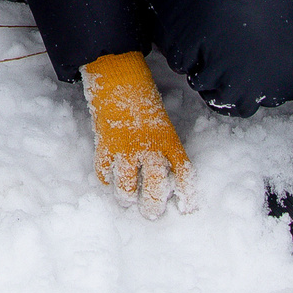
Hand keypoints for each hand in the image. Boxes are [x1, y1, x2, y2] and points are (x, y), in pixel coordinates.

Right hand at [81, 53, 192, 218]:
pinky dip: (106, 178)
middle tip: (150, 213)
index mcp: (168, 141)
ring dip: (126, 196)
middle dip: (152, 204)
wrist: (119, 80)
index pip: (183, 173)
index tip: (187, 209)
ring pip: (126, 184)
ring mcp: (125, 147)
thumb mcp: (161, 124)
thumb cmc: (143, 101)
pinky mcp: (105, 144)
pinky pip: (104, 170)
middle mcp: (148, 147)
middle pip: (154, 185)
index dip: (187, 193)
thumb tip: (161, 175)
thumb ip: (163, 148)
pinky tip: (109, 180)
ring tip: (127, 200)